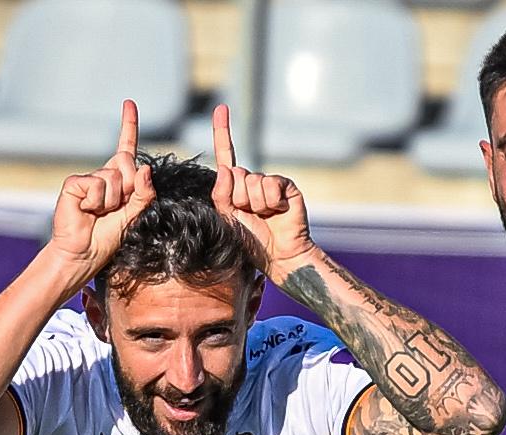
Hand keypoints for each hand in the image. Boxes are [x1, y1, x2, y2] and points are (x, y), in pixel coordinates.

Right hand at [47, 100, 154, 279]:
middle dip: (129, 189)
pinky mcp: (74, 183)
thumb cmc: (107, 239)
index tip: (129, 103)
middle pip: (128, 164)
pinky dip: (96, 202)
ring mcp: (88, 178)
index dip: (128, 125)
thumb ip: (144, 194)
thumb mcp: (134, 216)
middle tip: (114, 209)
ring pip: (114, 177)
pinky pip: (97, 185)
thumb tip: (145, 168)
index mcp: (118, 181)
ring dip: (112, 201)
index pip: (125, 148)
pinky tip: (86, 211)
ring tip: (99, 214)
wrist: (83, 255)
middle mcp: (103, 175)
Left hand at [209, 105, 314, 278]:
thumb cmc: (251, 242)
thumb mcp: (226, 219)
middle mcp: (251, 180)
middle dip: (239, 199)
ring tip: (265, 216)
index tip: (221, 108)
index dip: (223, 131)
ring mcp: (268, 182)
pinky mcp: (284, 185)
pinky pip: (269, 185)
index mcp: (234, 187)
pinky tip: (278, 211)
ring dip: (256, 204)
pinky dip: (271, 201)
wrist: (278, 255)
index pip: (226, 155)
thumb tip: (226, 169)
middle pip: (235, 175)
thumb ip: (221, 195)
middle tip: (251, 216)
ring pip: (252, 182)